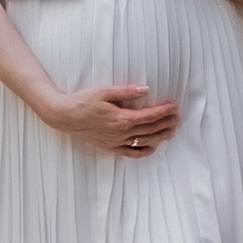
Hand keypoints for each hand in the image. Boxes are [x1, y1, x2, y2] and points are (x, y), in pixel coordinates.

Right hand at [56, 85, 182, 158]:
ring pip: (144, 141)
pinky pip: (130, 153)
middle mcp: (121, 132)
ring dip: (160, 136)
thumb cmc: (82, 101)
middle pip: (150, 129)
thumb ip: (126, 91)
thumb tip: (145, 89)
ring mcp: (116, 142)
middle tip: (178, 118)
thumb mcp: (104, 91)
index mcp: (121, 118)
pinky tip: (152, 148)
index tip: (174, 107)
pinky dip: (143, 151)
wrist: (64, 116)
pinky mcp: (109, 147)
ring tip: (172, 131)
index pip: (149, 116)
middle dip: (166, 123)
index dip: (164, 111)